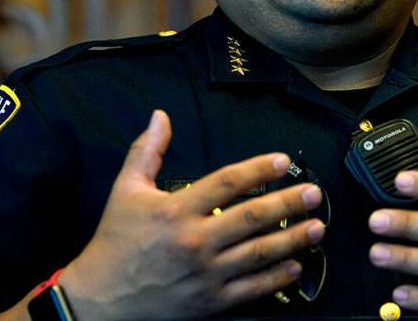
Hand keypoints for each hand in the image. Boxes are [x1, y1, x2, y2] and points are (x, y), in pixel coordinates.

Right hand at [58, 110, 325, 319]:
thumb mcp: (125, 189)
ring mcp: (204, 274)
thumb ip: (146, 150)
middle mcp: (194, 240)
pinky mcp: (209, 302)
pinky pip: (251, 289)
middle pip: (252, 217)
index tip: (283, 161)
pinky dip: (277, 278)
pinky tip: (296, 266)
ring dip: (293, 239)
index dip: (258, 169)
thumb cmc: (114, 241)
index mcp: (176, 210)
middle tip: (314, 193)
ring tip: (317, 227)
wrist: (100, 300)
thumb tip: (160, 115)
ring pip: (258, 253)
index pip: (226, 183)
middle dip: (288, 203)